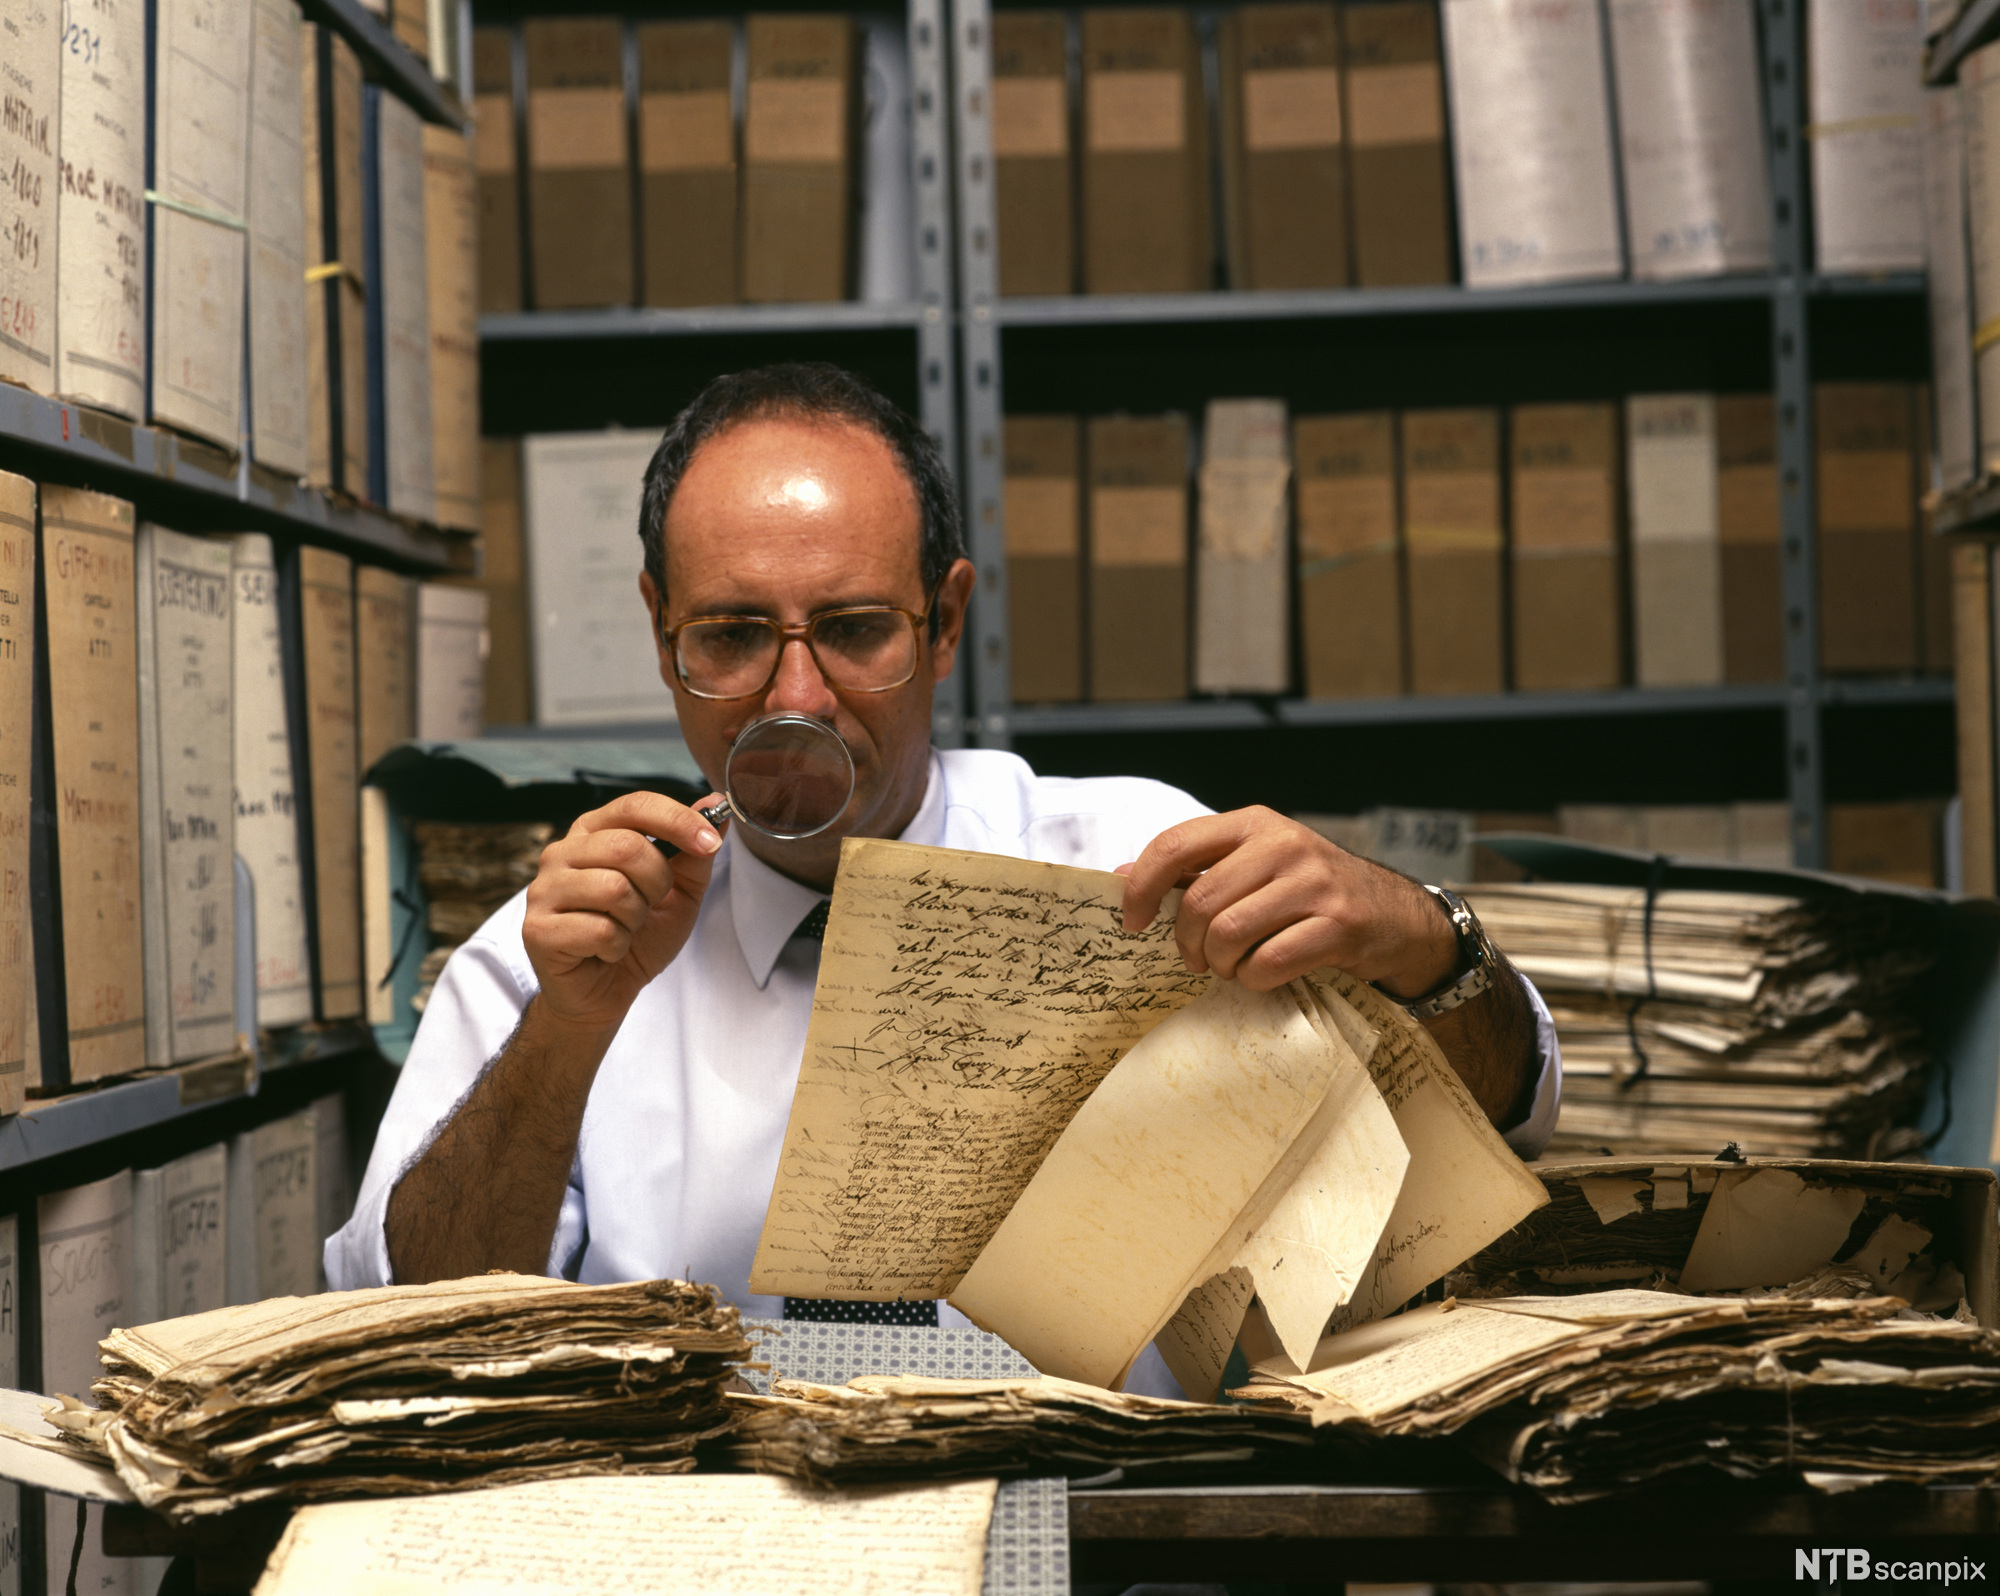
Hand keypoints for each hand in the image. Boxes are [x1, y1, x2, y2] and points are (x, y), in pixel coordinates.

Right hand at [521, 791, 725, 1033]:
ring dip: (635, 918)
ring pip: (613, 889)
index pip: (636, 806)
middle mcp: (561, 853)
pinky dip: (617, 946)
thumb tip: (714, 806)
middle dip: (657, 883)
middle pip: (627, 846)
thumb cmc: (639, 938)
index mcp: (593, 832)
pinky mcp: (538, 930)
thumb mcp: (680, 893)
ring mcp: (544, 890)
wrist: (604, 993)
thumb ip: (695, 853)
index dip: (678, 820)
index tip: (709, 843)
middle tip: (650, 906)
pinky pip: (600, 930)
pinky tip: (605, 951)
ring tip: (624, 928)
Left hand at [1117, 807, 1458, 995]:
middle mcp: (1283, 845)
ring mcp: (1314, 883)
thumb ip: (1196, 868)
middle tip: (1198, 959)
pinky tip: (1262, 975)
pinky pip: (1267, 963)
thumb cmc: (1310, 893)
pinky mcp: (1338, 925)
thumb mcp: (1257, 865)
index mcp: (1254, 824)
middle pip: (1199, 900)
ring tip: (1232, 967)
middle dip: (1187, 943)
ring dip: (1220, 965)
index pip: (1175, 843)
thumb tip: (1121, 877)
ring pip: (1229, 934)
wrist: (1395, 916)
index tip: (1133, 922)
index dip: (1141, 886)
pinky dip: (1253, 980)